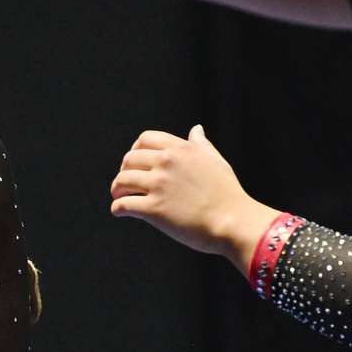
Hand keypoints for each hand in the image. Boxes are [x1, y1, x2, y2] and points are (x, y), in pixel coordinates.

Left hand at [110, 125, 279, 272]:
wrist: (234, 222)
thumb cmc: (228, 194)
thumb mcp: (216, 162)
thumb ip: (201, 145)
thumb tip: (196, 129)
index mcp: (181, 150)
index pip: (145, 139)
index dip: (135, 150)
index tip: (135, 163)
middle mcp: (167, 163)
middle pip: (129, 159)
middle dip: (124, 170)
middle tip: (125, 183)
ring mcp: (158, 185)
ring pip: (121, 180)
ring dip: (116, 189)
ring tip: (119, 196)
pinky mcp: (153, 208)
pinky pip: (122, 205)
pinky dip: (117, 208)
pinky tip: (119, 212)